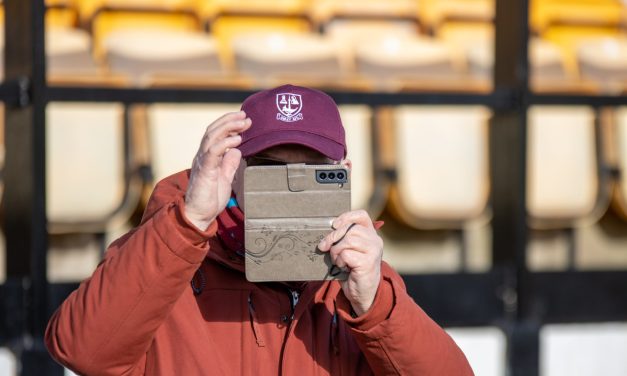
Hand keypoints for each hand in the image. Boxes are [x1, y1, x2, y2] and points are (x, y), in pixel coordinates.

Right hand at [184, 111, 251, 229]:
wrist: (199, 215)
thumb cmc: (210, 199)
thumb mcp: (225, 178)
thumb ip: (229, 164)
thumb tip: (237, 150)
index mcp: (207, 157)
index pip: (215, 134)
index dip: (229, 124)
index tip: (244, 120)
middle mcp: (202, 156)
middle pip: (213, 130)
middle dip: (229, 120)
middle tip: (246, 116)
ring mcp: (201, 162)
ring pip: (211, 136)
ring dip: (228, 127)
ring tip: (243, 123)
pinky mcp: (204, 171)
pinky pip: (212, 152)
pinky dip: (225, 143)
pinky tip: (237, 139)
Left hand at [318, 210, 383, 315]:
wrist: (363, 293)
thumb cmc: (353, 270)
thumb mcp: (348, 250)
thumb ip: (343, 238)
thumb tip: (326, 229)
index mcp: (371, 235)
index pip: (361, 216)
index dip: (346, 217)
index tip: (334, 225)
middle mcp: (375, 240)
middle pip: (349, 228)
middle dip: (332, 237)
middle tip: (324, 247)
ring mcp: (373, 251)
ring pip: (347, 240)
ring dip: (336, 251)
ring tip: (337, 260)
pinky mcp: (368, 262)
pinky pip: (345, 254)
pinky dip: (339, 261)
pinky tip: (343, 268)